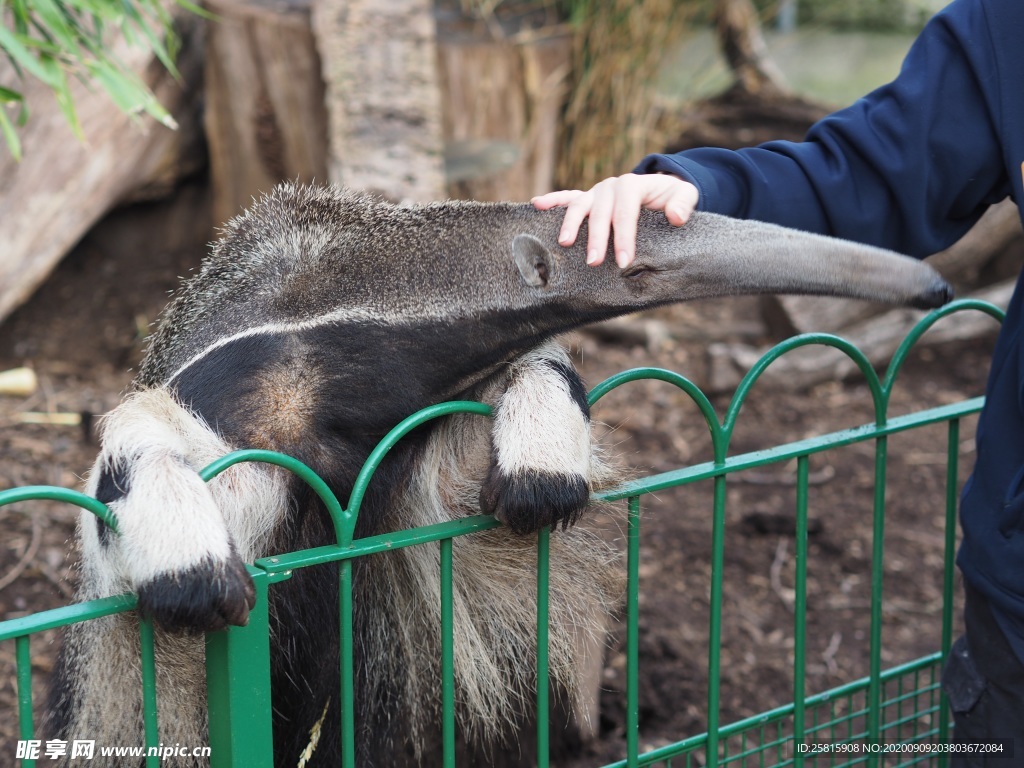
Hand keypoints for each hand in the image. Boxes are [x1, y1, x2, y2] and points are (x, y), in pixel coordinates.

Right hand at [531, 173, 698, 266]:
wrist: (660, 189)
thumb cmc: (672, 197)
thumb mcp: (686, 195)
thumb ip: (683, 203)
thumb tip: (675, 216)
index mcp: (633, 185)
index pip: (626, 212)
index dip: (624, 236)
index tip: (624, 261)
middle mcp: (611, 186)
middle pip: (600, 212)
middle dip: (597, 238)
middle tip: (594, 262)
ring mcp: (596, 192)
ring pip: (580, 205)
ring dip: (571, 223)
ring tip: (564, 243)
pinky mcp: (587, 199)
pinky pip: (567, 198)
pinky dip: (552, 200)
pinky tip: (536, 204)